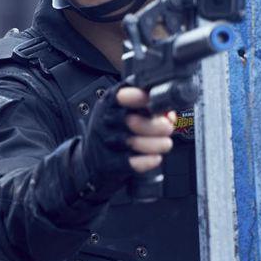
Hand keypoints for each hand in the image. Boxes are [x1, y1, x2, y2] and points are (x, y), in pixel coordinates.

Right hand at [73, 84, 175, 199]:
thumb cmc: (114, 132)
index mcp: (109, 104)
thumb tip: (169, 114)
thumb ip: (147, 108)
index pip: (121, 95)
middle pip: (132, 121)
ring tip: (165, 144)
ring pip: (133, 142)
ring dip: (156, 144)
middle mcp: (104, 121)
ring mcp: (104, 143)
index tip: (155, 102)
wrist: (91, 161)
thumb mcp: (124, 112)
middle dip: (156, 126)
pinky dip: (147, 161)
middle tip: (168, 128)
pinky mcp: (108, 164)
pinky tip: (155, 158)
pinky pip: (131, 163)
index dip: (140, 97)